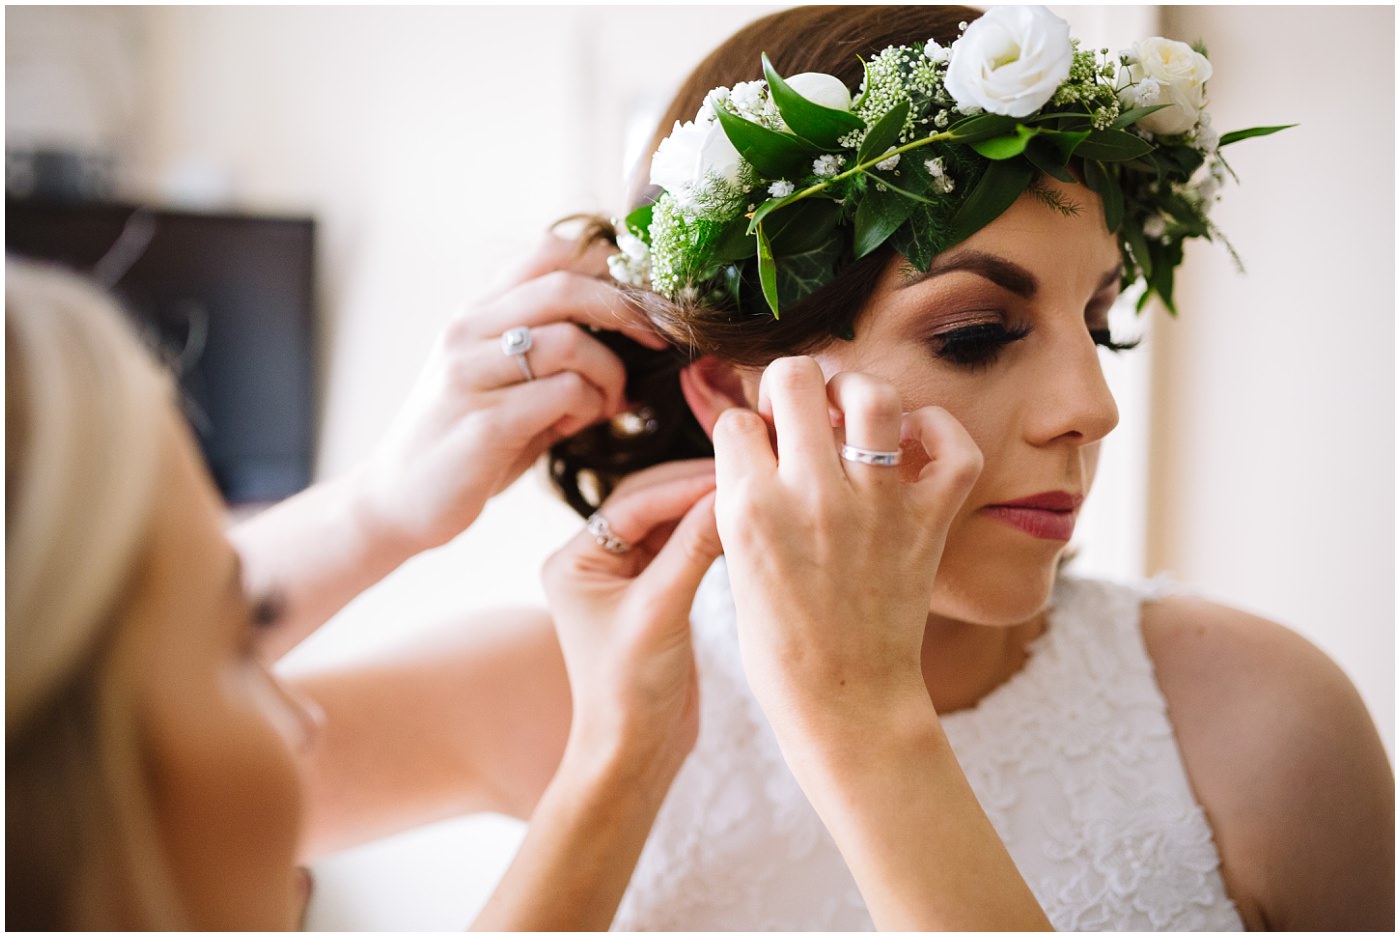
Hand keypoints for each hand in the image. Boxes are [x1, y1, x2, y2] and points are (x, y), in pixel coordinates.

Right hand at [353, 233, 665, 551]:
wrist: (397, 501)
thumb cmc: (465, 442)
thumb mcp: (503, 382)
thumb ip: (552, 352)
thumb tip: (630, 333)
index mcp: (477, 314)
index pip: (549, 251)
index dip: (609, 267)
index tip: (643, 302)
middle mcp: (468, 332)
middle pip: (565, 284)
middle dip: (627, 310)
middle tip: (656, 341)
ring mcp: (471, 375)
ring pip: (569, 340)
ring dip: (610, 371)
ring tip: (609, 401)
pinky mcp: (484, 424)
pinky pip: (562, 393)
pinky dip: (590, 405)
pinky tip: (583, 422)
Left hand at [542, 459, 720, 782]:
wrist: (637, 752)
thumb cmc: (630, 689)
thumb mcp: (662, 610)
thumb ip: (693, 548)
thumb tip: (730, 494)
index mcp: (573, 560)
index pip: (634, 504)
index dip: (683, 486)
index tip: (732, 472)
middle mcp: (592, 562)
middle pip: (649, 505)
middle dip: (694, 490)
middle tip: (747, 474)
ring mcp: (623, 577)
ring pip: (668, 524)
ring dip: (704, 511)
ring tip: (750, 496)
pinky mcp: (654, 594)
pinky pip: (682, 549)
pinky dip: (708, 537)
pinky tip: (739, 528)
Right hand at [712, 356, 982, 733]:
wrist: (844, 699)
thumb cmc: (782, 642)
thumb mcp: (737, 562)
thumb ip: (745, 497)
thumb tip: (760, 438)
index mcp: (751, 508)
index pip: (737, 419)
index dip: (746, 426)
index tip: (759, 444)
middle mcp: (811, 495)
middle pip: (796, 378)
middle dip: (792, 384)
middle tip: (802, 412)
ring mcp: (876, 506)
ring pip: (873, 395)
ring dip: (859, 392)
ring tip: (854, 414)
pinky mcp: (928, 523)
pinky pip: (953, 447)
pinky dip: (940, 431)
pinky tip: (917, 439)